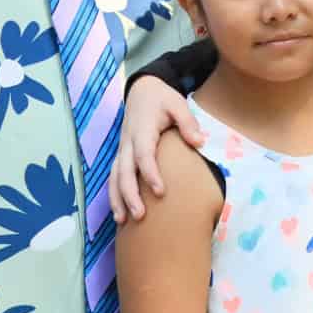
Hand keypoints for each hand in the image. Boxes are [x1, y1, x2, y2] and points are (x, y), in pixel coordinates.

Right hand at [108, 76, 205, 222]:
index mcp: (142, 130)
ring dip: (117, 199)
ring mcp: (122, 149)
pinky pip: (114, 176)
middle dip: (129, 194)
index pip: (143, 155)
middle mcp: (128, 142)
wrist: (142, 90)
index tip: (160, 192)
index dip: (150, 174)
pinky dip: (114, 195)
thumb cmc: (161, 98)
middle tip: (140, 215)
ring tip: (122, 222)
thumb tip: (199, 143)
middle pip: (124, 171)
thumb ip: (188, 122)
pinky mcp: (122, 155)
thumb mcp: (178, 103)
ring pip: (114, 176)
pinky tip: (120, 213)